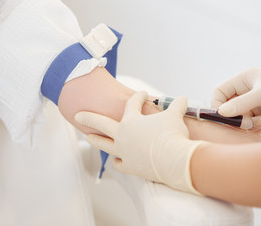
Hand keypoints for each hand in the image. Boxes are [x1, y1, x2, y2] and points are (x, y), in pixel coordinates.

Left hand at [75, 91, 204, 193]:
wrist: (173, 160)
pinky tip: (116, 160)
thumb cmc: (172, 135)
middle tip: (77, 115)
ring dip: (95, 140)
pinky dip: (117, 161)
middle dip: (89, 118)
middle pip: (102, 124)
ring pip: (104, 145)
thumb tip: (183, 97)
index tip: (142, 94)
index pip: (132, 104)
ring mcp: (124, 152)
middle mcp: (122, 135)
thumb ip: (177, 105)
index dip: (138, 96)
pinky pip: (119, 164)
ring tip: (88, 138)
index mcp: (131, 120)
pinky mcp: (130, 167)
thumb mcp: (175, 116)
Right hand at [212, 67, 260, 128]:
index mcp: (243, 80)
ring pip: (237, 119)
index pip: (219, 92)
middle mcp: (244, 91)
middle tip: (247, 123)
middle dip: (236, 118)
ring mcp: (251, 104)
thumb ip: (240, 104)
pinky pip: (246, 125)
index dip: (217, 105)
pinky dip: (254, 127)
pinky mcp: (258, 115)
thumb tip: (220, 112)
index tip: (224, 117)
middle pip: (226, 108)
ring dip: (247, 124)